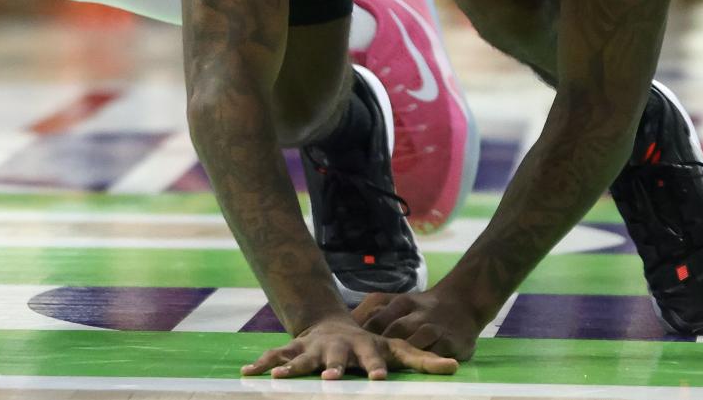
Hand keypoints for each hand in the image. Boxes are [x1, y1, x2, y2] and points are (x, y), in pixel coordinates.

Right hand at [241, 314, 459, 380]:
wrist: (331, 324)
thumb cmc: (370, 344)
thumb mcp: (397, 349)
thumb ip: (424, 359)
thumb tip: (456, 368)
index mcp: (363, 348)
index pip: (372, 358)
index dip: (375, 367)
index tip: (378, 379)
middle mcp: (335, 348)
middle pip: (333, 359)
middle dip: (330, 369)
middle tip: (329, 379)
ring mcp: (312, 349)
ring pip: (300, 359)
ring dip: (289, 368)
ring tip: (279, 377)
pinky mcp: (293, 350)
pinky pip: (275, 358)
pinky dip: (261, 366)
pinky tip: (246, 375)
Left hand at [353, 288, 485, 361]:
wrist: (462, 302)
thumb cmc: (422, 308)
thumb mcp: (399, 303)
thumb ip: (375, 311)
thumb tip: (348, 322)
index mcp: (403, 303)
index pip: (380, 318)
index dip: (365, 332)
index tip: (350, 346)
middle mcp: (419, 315)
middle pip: (397, 330)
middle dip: (382, 347)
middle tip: (365, 363)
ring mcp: (436, 329)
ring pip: (417, 343)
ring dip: (402, 357)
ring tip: (385, 374)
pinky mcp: (452, 344)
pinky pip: (437, 356)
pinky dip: (426, 365)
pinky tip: (415, 375)